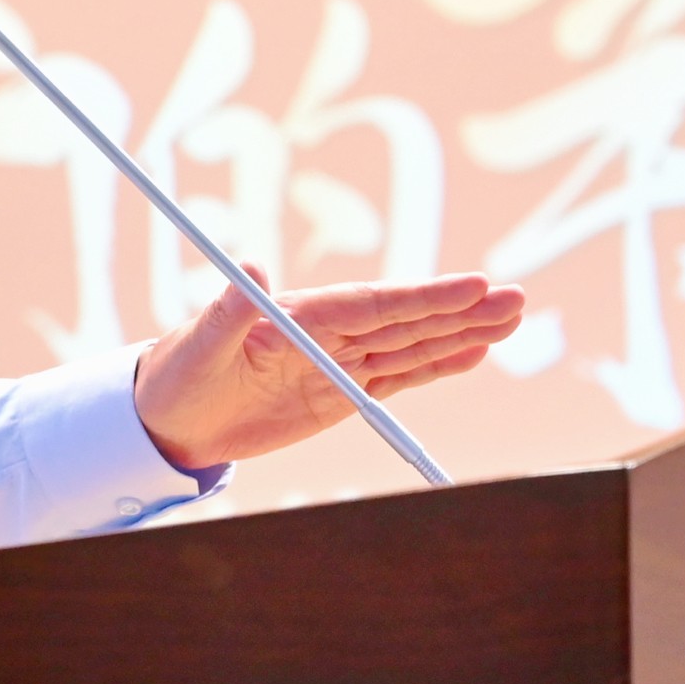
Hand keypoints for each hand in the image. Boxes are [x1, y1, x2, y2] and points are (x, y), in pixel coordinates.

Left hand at [130, 269, 528, 471]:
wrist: (167, 418)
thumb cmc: (177, 374)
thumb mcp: (198, 345)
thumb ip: (229, 310)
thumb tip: (251, 265)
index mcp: (302, 314)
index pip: (375, 304)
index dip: (426, 296)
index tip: (473, 285)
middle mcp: (329, 332)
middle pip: (407, 320)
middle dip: (462, 310)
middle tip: (517, 298)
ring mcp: (340, 362)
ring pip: (413, 345)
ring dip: (462, 334)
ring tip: (512, 320)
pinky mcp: (341, 394)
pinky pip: (399, 377)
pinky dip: (437, 365)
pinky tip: (473, 352)